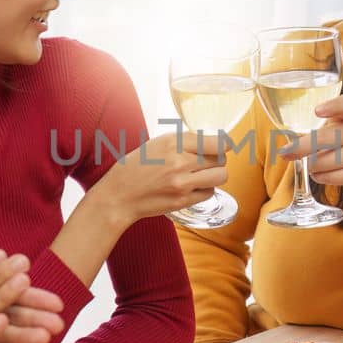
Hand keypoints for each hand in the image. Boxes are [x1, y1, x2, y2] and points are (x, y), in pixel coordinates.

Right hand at [95, 131, 228, 222]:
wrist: (118, 195)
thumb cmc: (135, 167)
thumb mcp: (156, 144)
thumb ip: (182, 142)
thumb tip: (209, 142)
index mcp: (173, 142)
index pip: (217, 142)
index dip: (224, 145)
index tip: (222, 147)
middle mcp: (180, 161)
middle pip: (221, 159)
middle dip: (216, 161)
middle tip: (206, 163)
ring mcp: (182, 183)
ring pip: (220, 177)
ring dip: (215, 176)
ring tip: (202, 176)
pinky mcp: (183, 201)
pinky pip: (209, 193)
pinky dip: (204, 190)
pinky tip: (192, 188)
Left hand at [278, 94, 342, 190]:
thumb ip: (323, 126)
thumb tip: (290, 146)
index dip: (332, 107)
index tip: (318, 111)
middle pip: (322, 139)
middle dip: (299, 148)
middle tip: (284, 153)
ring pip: (320, 162)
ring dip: (311, 165)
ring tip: (316, 162)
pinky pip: (327, 177)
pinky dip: (319, 176)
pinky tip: (324, 172)